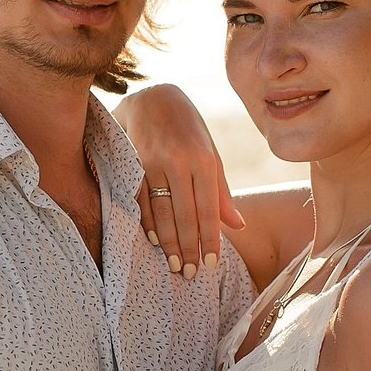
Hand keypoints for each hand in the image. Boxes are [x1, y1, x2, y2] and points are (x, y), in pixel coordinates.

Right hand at [114, 84, 243, 278]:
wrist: (153, 97)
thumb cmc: (189, 130)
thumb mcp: (212, 154)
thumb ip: (221, 192)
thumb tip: (237, 225)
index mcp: (204, 160)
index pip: (209, 209)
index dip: (210, 239)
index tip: (211, 264)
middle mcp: (179, 161)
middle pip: (184, 215)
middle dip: (188, 247)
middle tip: (190, 273)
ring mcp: (152, 163)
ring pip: (160, 212)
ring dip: (168, 242)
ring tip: (174, 264)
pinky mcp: (132, 164)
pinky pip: (141, 201)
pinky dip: (147, 223)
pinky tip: (154, 241)